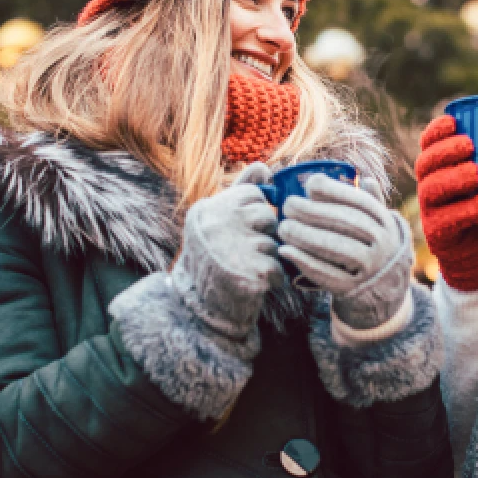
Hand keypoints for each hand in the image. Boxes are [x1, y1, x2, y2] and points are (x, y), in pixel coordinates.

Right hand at [172, 162, 283, 340]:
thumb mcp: (219, 220)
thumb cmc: (214, 260)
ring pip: (274, 243)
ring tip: (245, 268)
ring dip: (268, 258)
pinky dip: (273, 279)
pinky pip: (278, 268)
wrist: (199, 310)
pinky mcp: (249, 274)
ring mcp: (231, 249)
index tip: (240, 231)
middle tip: (243, 253)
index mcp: (208, 208)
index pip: (254, 194)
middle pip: (267, 216)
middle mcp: (216, 224)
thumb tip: (264, 166)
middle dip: (264, 236)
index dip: (255, 214)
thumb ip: (241, 191)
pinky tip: (254, 283)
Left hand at [277, 175, 411, 330]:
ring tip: (284, 228)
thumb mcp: (379, 226)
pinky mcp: (353, 289)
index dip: (334, 191)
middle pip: (347, 223)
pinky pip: (327, 274)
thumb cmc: (373, 249)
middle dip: (313, 212)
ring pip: (336, 247)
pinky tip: (286, 251)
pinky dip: (304, 261)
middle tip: (288, 205)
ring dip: (306, 236)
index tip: (310, 185)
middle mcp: (383, 244)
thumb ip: (371, 203)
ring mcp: (370, 268)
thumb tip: (365, 179)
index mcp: (386, 223)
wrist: (385, 292)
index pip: (360, 202)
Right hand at [414, 115, 477, 291]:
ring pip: (431, 189)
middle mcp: (431, 186)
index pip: (429, 144)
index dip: (436, 131)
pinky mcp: (439, 234)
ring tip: (476, 174)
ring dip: (453, 178)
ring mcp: (432, 211)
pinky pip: (446, 220)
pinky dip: (465, 210)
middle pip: (425, 163)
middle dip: (444, 151)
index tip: (454, 122)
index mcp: (443, 168)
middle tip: (470, 146)